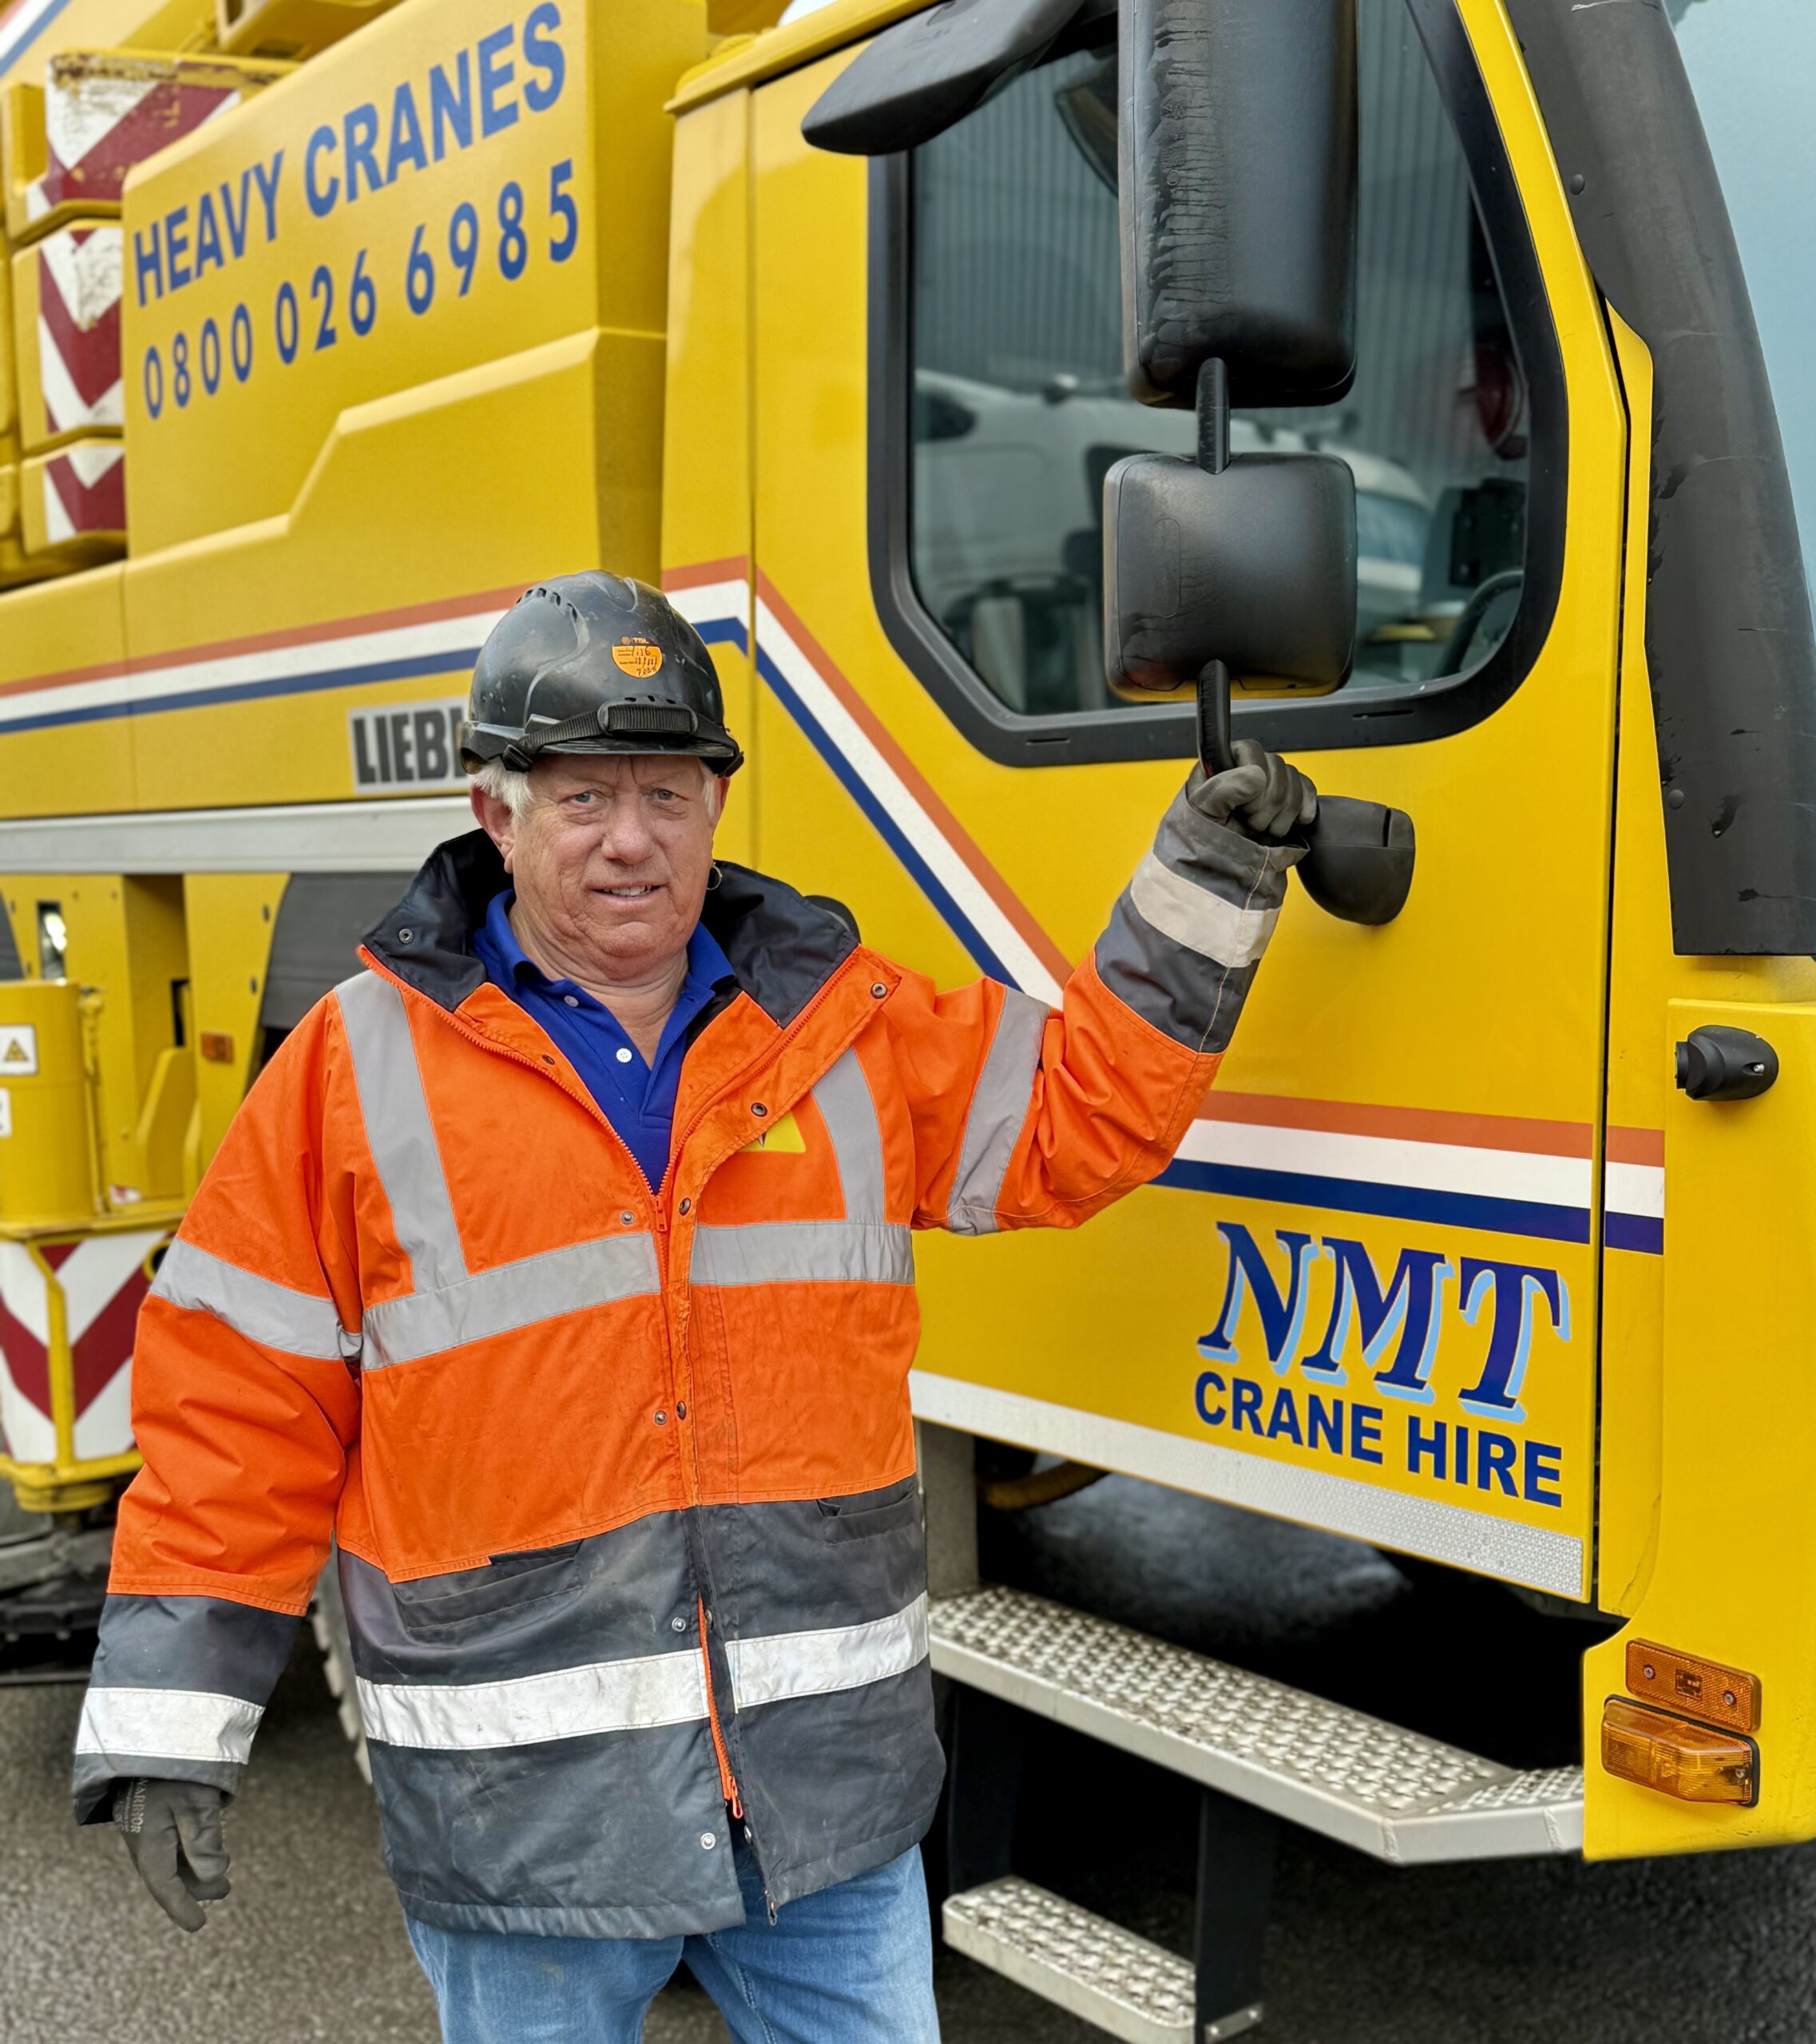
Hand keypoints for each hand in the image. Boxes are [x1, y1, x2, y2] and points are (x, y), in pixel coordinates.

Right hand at [114, 1778, 230, 1931]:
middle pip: (168, 1874)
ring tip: (221, 1881)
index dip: (181, 1907)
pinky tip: (204, 1852)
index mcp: (149, 1840)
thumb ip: (204, 1838)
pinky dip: (187, 1853)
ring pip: (169, 1860)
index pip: (164, 1884)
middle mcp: (144, 1838)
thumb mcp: (195, 1800)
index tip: (199, 1926)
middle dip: (196, 1887)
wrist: (149, 1733)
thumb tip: (214, 1877)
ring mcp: (146, 1825)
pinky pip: (169, 1843)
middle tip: (225, 1891)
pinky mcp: (152, 1813)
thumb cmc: (174, 1765)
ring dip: (194, 1871)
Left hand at [1189, 740, 1317, 840]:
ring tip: (1265, 829)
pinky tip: (1297, 821)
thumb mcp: (1203, 811)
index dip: (1255, 778)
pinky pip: (1308, 791)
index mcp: (1223, 762)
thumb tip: (1257, 774)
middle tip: (1251, 822)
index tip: (1246, 806)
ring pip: (1295, 781)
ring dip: (1285, 812)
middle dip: (1269, 804)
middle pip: (1278, 768)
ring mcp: (1271, 782)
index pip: (1252, 750)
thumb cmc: (1204, 834)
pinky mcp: (1289, 797)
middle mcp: (1249, 767)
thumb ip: (1222, 789)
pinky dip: (1305, 809)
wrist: (1222, 864)